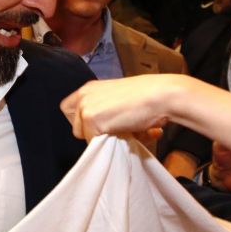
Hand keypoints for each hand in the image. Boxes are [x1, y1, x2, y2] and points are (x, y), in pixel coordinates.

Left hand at [61, 75, 188, 139]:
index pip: (70, 111)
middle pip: (75, 127)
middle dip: (94, 133)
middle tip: (118, 129)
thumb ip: (106, 113)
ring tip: (127, 130)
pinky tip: (129, 132)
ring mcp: (85, 107)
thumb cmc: (148, 97)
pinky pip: (94, 143)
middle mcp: (84, 95)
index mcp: (90, 88)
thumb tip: (103, 133)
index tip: (102, 125)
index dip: (84, 123)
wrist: (160, 95)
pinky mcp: (91, 120)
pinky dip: (111, 143)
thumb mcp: (119, 100)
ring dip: (104, 139)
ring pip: (84, 137)